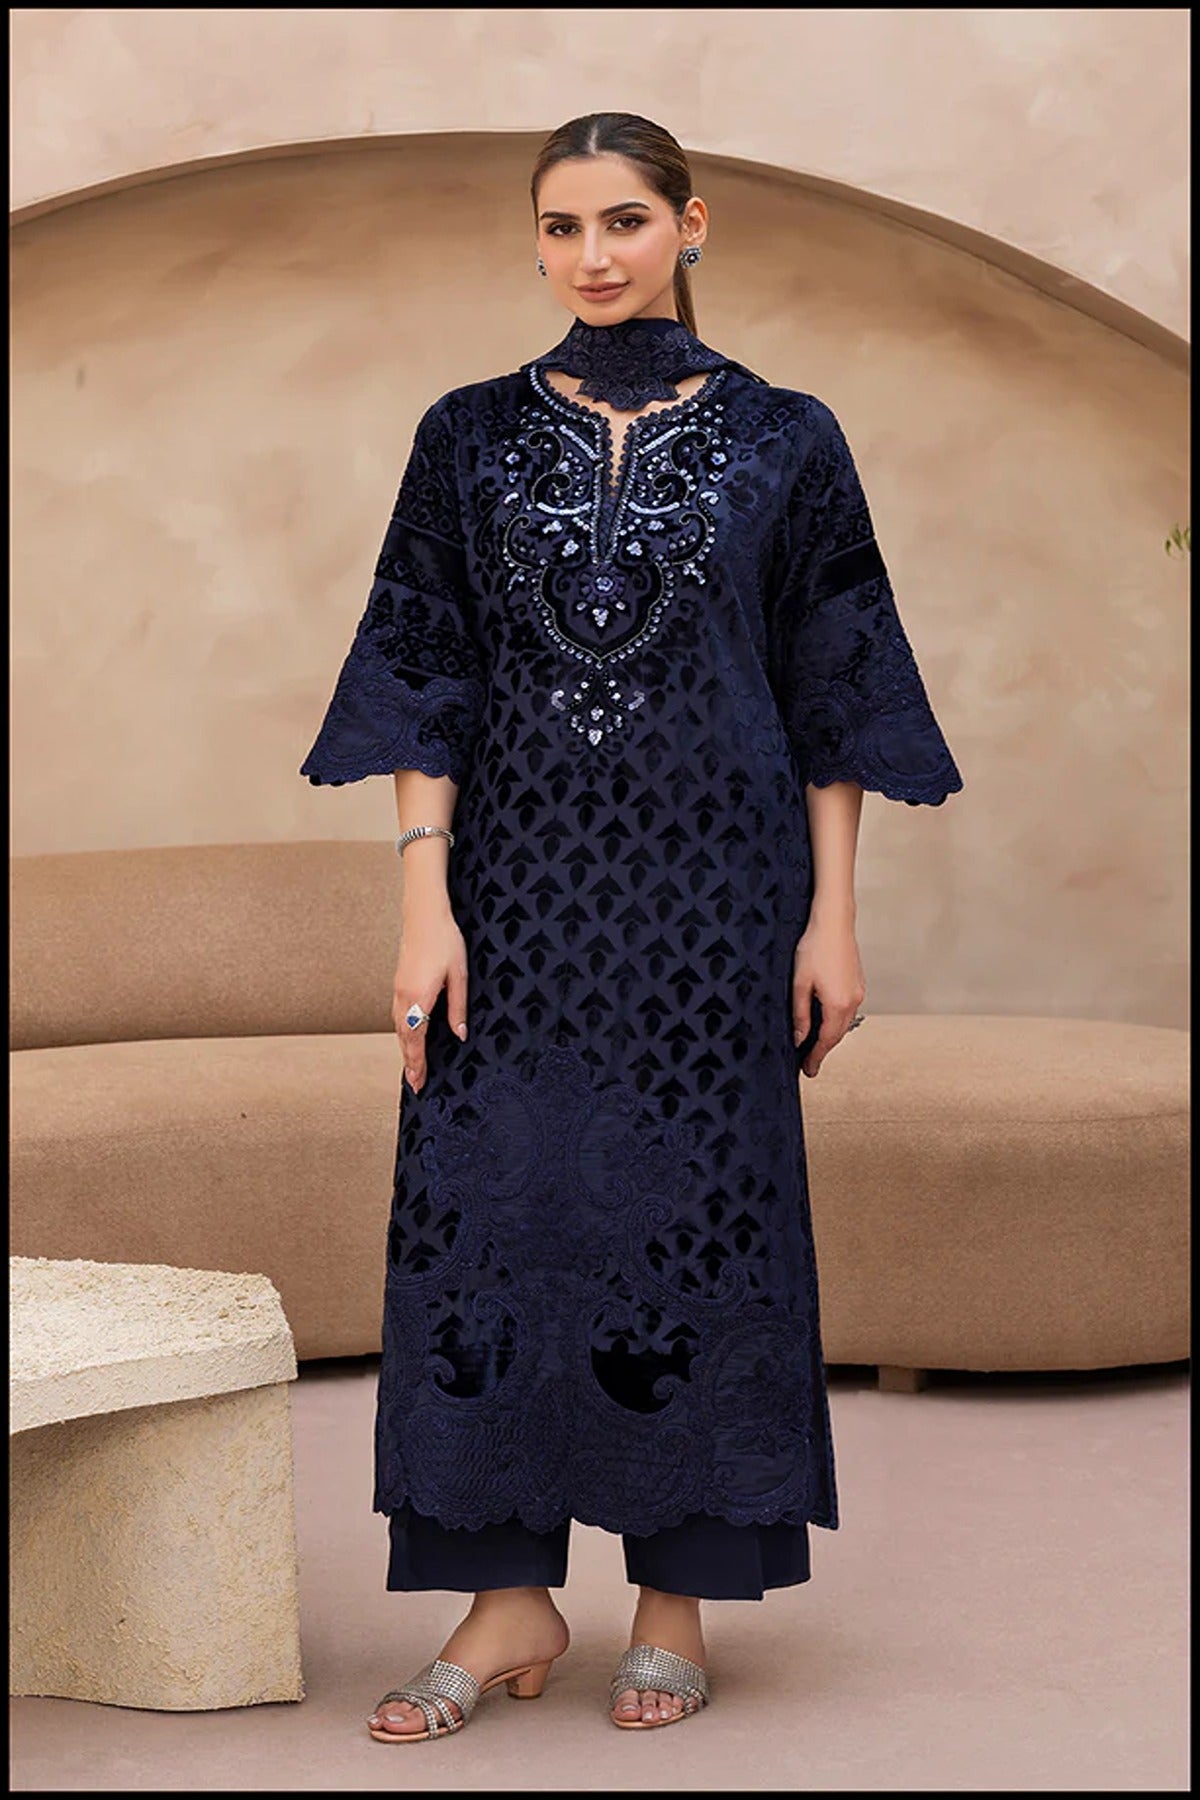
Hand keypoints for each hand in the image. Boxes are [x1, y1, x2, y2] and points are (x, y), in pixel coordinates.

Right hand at [392, 901, 468, 1093]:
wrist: (425, 915)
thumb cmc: (445, 941)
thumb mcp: (459, 975)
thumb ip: (457, 1007)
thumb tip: (460, 1034)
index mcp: (419, 997)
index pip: (416, 1039)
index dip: (418, 1062)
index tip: (419, 1081)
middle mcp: (404, 997)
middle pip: (404, 1038)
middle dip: (410, 1062)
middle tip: (416, 1084)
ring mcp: (399, 990)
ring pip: (399, 1028)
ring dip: (405, 1049)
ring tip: (412, 1068)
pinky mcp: (399, 983)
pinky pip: (398, 1016)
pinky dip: (403, 1033)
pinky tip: (409, 1038)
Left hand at [792, 915, 865, 1078]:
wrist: (834, 922)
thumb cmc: (815, 947)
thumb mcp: (799, 984)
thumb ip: (800, 1014)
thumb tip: (800, 1037)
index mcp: (837, 1004)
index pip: (826, 1041)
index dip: (815, 1057)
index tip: (808, 1070)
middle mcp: (853, 1001)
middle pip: (837, 1035)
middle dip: (823, 1050)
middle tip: (809, 1063)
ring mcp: (858, 992)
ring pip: (843, 1023)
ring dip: (830, 1035)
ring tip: (814, 1044)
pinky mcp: (858, 983)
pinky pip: (847, 1010)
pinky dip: (835, 1020)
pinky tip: (824, 1020)